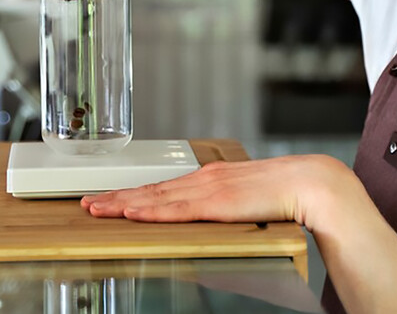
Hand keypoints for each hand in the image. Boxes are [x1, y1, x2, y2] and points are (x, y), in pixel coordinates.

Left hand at [80, 154, 358, 228]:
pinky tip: (131, 212)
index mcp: (208, 179)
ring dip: (122, 202)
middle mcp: (202, 179)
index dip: (131, 193)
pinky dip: (150, 209)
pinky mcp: (216, 202)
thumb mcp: (243, 199)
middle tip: (86, 203)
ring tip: (96, 208)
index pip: (161, 187)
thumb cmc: (282, 193)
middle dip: (115, 196)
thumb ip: (223, 206)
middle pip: (150, 190)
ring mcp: (207, 189)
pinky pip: (176, 208)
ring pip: (155, 197)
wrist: (309, 182)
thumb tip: (210, 218)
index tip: (107, 198)